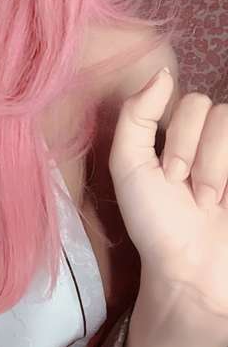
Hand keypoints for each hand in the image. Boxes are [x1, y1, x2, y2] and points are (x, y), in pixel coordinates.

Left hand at [109, 69, 227, 326]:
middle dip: (197, 155)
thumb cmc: (155, 223)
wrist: (190, 272)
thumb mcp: (129, 167)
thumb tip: (162, 73)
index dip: (179, 138)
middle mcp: (217, 142)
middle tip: (188, 193)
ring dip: (217, 169)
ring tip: (208, 203)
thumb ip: (137, 116)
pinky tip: (226, 202)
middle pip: (219, 112)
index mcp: (185, 133)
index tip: (168, 177)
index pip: (194, 102)